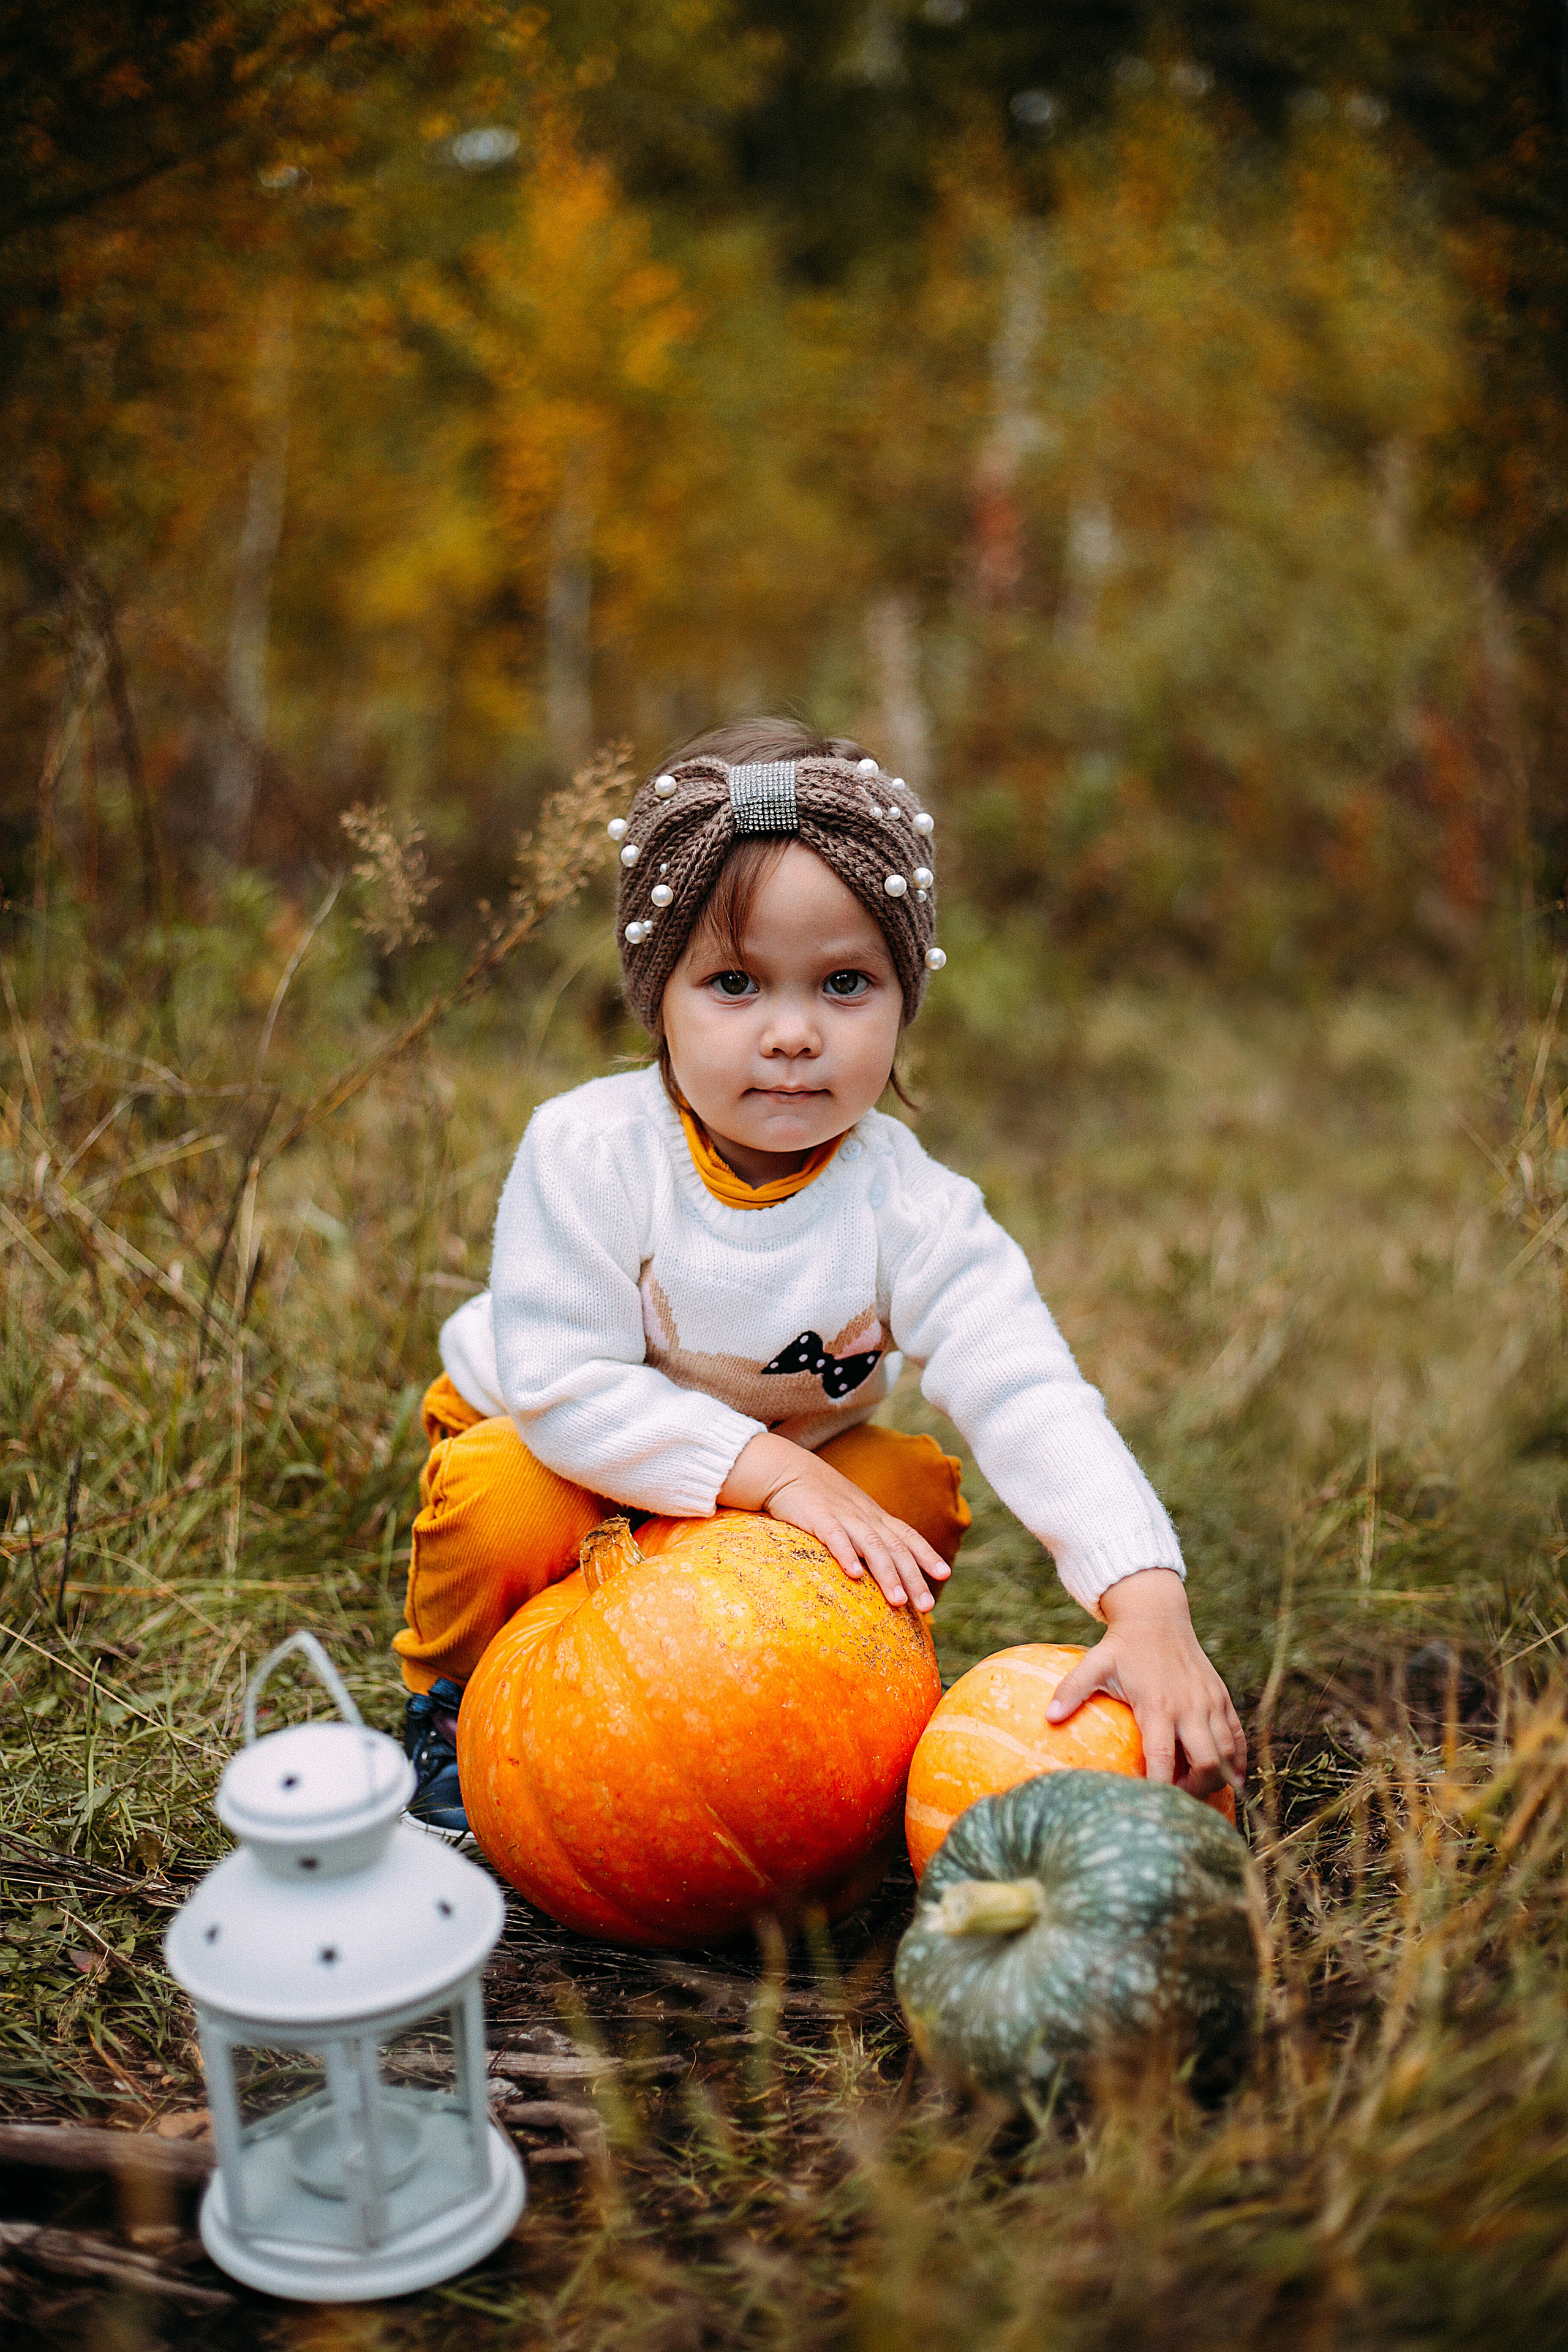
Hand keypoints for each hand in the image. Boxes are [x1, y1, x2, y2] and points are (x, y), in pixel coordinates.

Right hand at [719, 1432, 951, 1611]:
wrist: (786, 1469)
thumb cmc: (819, 1499)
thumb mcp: (850, 1515)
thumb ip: (866, 1537)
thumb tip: (884, 1566)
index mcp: (874, 1517)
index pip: (907, 1535)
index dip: (926, 1554)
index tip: (944, 1575)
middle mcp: (865, 1517)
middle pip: (896, 1548)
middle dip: (914, 1577)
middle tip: (927, 1606)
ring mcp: (843, 1516)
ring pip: (872, 1547)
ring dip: (887, 1574)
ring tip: (899, 1601)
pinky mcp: (817, 1518)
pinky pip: (835, 1537)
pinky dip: (847, 1555)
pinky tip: (855, 1575)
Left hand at [1046, 1568, 1245, 1796]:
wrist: (1157, 1616)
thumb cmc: (1123, 1646)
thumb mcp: (1095, 1663)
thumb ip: (1072, 1689)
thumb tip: (1049, 1717)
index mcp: (1158, 1705)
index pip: (1163, 1758)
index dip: (1161, 1787)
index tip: (1151, 1805)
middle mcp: (1190, 1707)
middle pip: (1206, 1763)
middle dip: (1194, 1789)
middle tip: (1175, 1800)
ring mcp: (1210, 1703)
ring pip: (1226, 1753)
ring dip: (1215, 1777)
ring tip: (1195, 1789)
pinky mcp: (1222, 1698)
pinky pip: (1238, 1737)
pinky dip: (1237, 1760)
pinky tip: (1229, 1776)